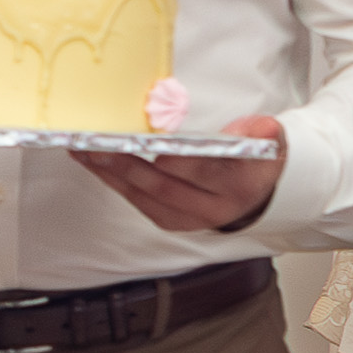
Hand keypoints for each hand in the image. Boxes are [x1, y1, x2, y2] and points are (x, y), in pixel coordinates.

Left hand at [81, 110, 285, 233]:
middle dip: (127, 164)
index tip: (144, 143)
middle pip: (163, 186)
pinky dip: (115, 182)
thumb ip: (261, 133)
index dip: (171, 159)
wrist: (258, 190)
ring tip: (84, 150)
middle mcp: (213, 208)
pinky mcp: (172, 221)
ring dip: (111, 173)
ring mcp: (190, 219)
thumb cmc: (254, 157)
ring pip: (145, 197)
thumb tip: (262, 131)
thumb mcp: (268, 139)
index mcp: (238, 185)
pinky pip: (139, 202)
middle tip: (98, 144)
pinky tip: (95, 164)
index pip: (201, 171)